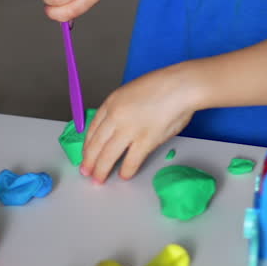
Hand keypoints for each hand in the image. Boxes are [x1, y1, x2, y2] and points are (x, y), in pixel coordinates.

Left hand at [80, 65, 202, 181]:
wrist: (180, 86)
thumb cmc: (162, 86)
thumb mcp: (131, 92)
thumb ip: (121, 108)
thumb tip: (117, 126)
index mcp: (111, 102)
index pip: (92, 128)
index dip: (87, 145)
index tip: (86, 154)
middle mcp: (116, 116)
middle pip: (96, 144)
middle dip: (89, 161)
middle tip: (86, 172)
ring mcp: (130, 129)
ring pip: (108, 155)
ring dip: (102, 170)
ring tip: (99, 180)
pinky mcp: (145, 140)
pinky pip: (131, 160)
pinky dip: (126, 170)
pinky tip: (124, 176)